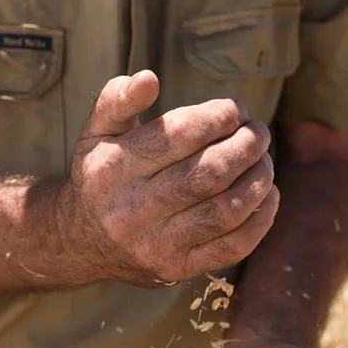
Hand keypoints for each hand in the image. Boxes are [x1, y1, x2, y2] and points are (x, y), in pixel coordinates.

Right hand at [57, 70, 280, 285]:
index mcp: (114, 168)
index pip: (180, 134)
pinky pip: (233, 247)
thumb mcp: (96, 130)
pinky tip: (267, 194)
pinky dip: (261, 219)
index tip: (236, 110)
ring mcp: (156, 244)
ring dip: (258, 179)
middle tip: (258, 132)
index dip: (219, 117)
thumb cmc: (101, 173)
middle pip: (209, 173)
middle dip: (246, 146)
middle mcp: (132, 209)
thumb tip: (149, 78)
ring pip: (226, 210)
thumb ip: (118, 98)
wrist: (81, 241)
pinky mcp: (178, 268)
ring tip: (264, 159)